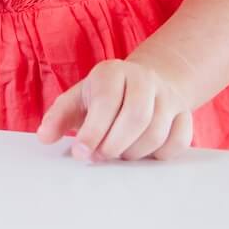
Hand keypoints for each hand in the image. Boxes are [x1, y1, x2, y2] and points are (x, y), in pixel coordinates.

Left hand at [35, 58, 193, 162]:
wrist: (144, 83)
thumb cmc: (104, 96)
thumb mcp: (78, 99)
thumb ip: (59, 117)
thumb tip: (44, 137)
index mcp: (112, 72)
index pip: (106, 101)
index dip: (93, 131)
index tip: (80, 152)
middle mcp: (143, 80)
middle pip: (136, 117)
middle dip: (114, 144)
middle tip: (100, 156)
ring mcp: (167, 96)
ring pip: (157, 132)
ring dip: (134, 152)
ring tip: (119, 153)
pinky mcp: (184, 114)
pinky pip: (179, 141)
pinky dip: (160, 154)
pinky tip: (144, 152)